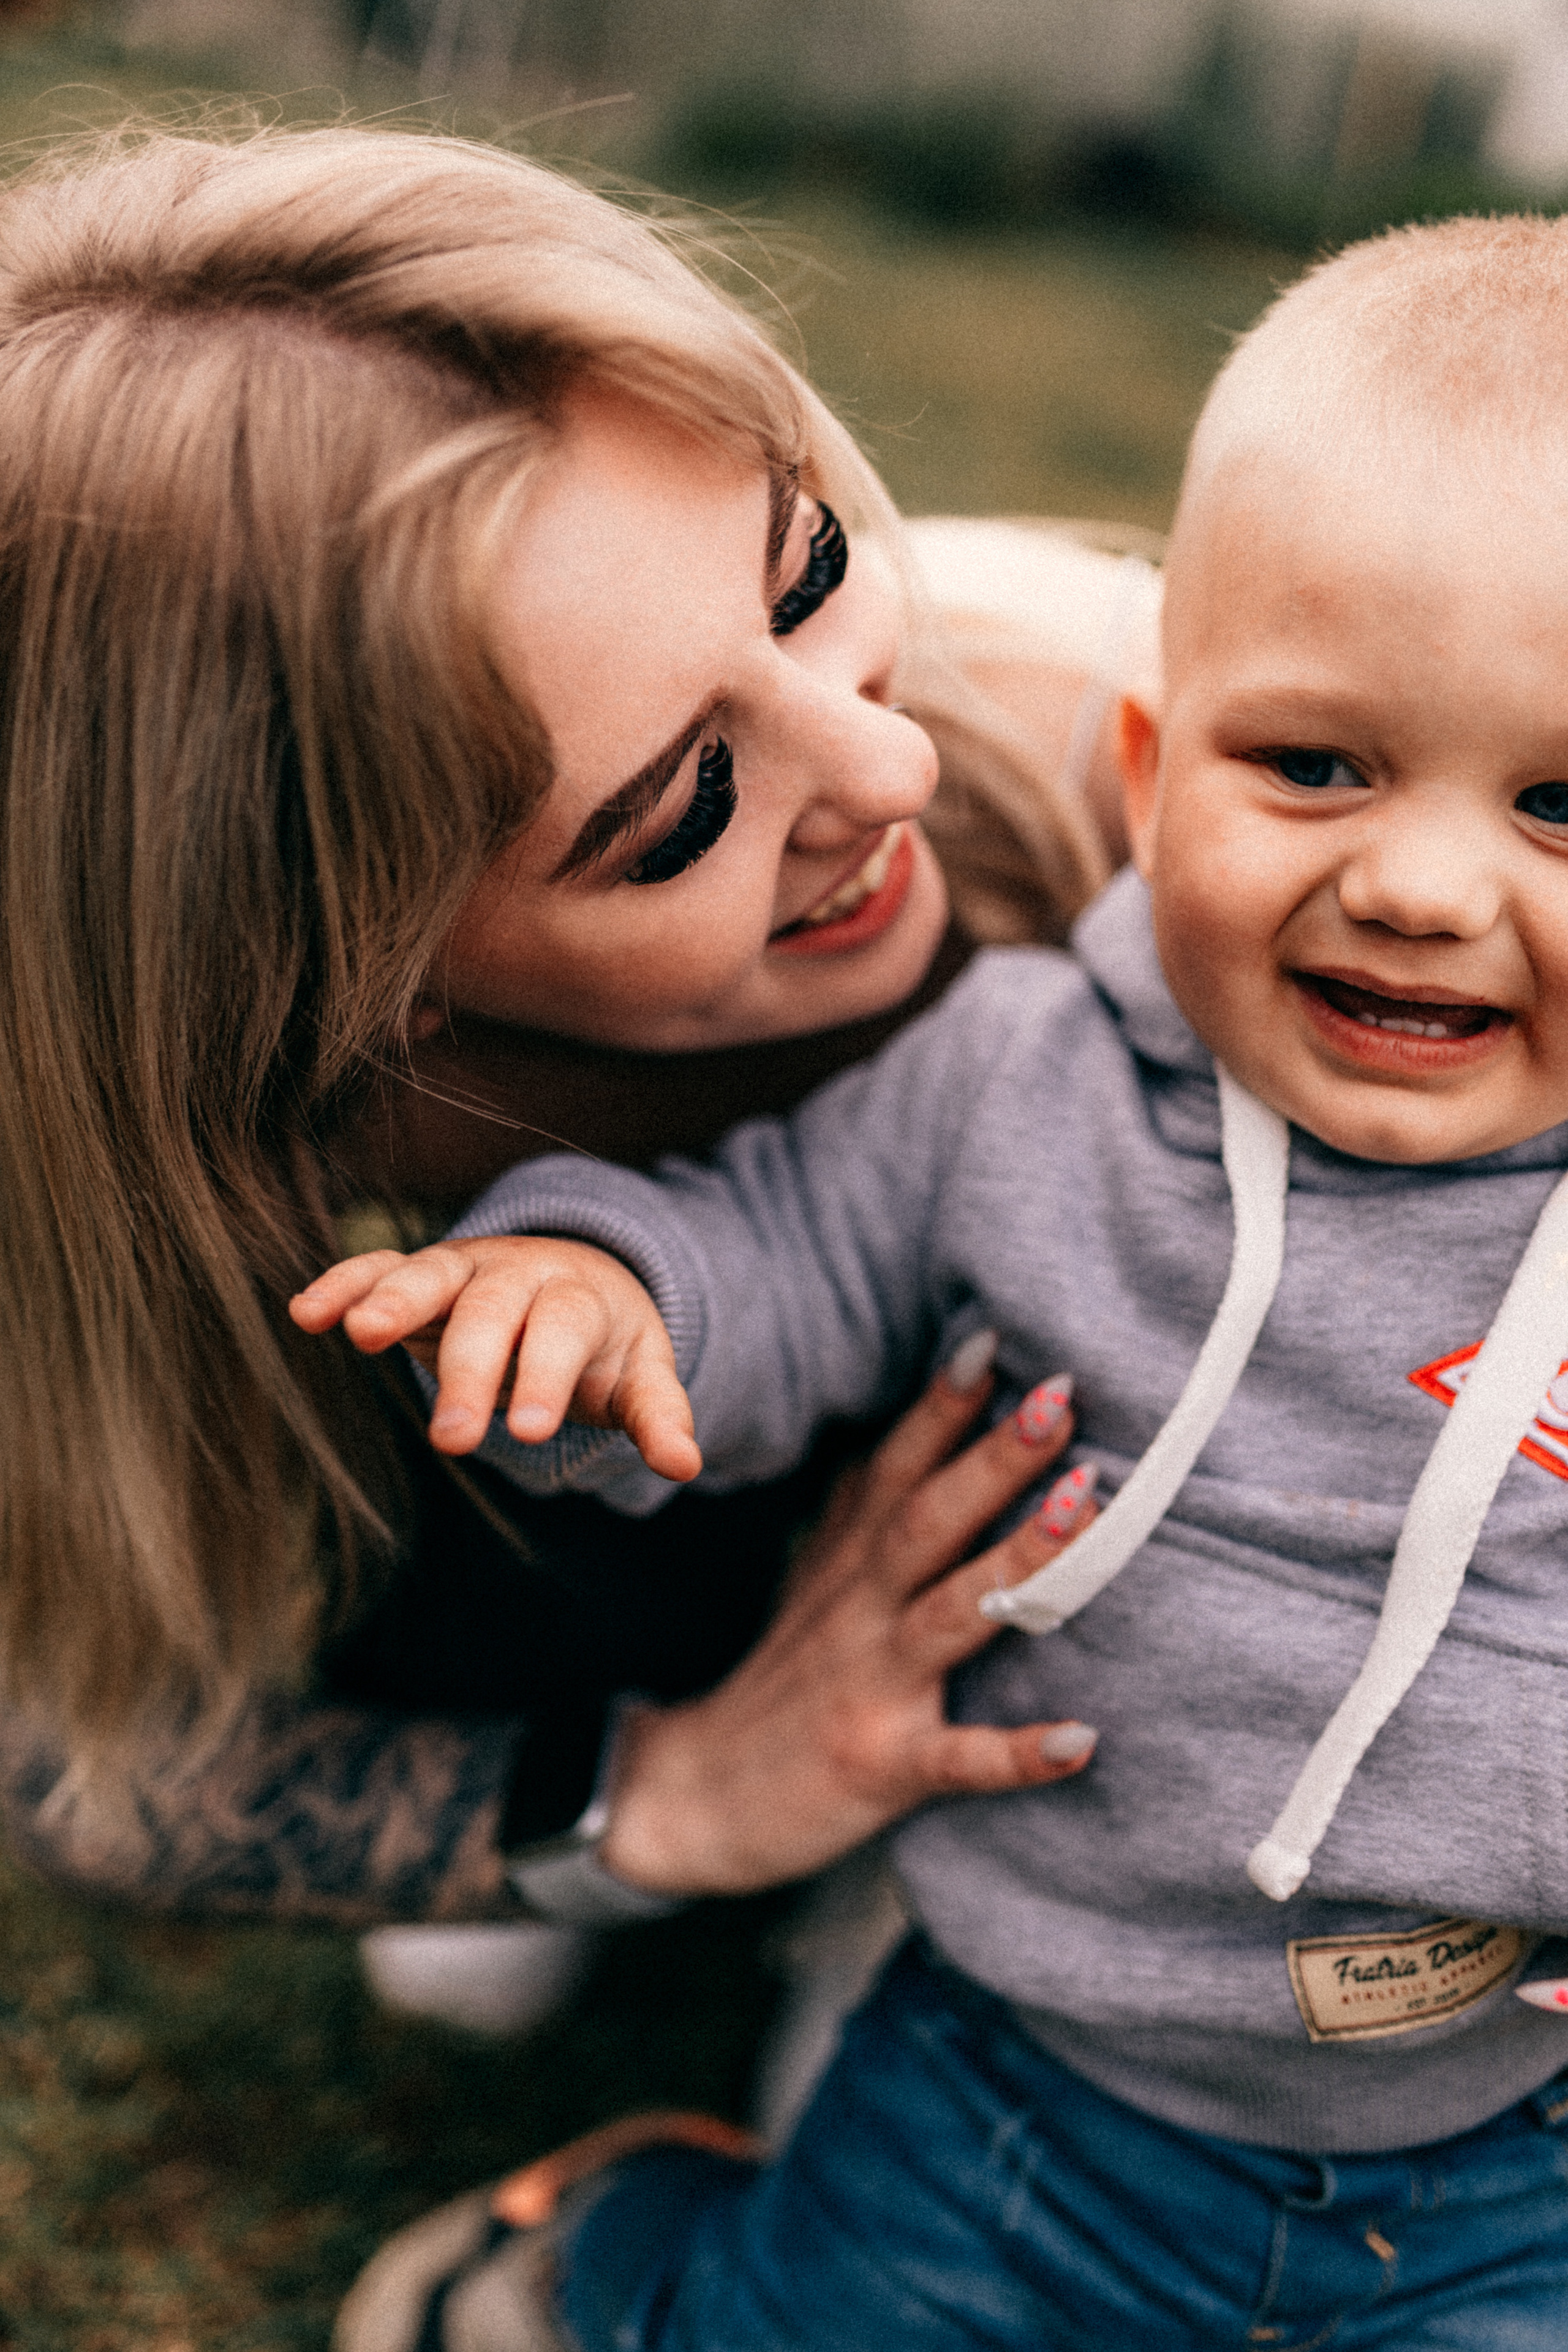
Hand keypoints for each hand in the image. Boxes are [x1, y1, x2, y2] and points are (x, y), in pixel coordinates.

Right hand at [288, 1237, 700, 1482]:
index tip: (528, 1432)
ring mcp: (465, 1268)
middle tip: (453, 1438)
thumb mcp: (639, 1376)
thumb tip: (686, 1465)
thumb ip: (658, 1415)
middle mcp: (519, 1274)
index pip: (561, 1331)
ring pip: (429, 1275)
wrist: (579, 1275)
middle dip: (470, 1371)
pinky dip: (345, 1284)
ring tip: (361, 1335)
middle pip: (491, 1313)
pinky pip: (378, 1268)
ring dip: (393, 1301)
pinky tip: (307, 1313)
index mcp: (578, 1298)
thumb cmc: (604, 1343)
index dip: (545, 1377)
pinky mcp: (422, 1275)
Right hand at [597, 1346, 1097, 1894]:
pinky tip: (1084, 1738)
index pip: (898, 1467)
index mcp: (850, 1562)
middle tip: (1060, 1394)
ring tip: (1087, 1508)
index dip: (943, 1405)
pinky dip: (1017, 1753)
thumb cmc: (786, 1678)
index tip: (997, 1339)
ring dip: (1019, 1560)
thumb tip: (924, 1416)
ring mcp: (869, 1685)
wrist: (696, 1797)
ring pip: (950, 1613)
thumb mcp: (815, 1577)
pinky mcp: (880, 1766)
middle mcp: (859, 1609)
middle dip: (995, 1458)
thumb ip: (863, 1505)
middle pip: (928, 1520)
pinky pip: (956, 1760)